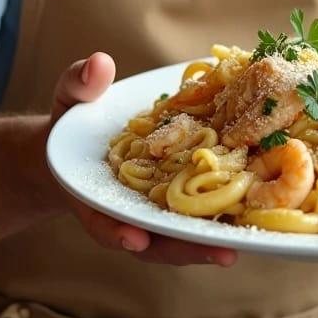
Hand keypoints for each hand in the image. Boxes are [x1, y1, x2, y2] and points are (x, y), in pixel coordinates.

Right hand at [48, 52, 237, 266]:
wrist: (82, 136)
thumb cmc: (73, 116)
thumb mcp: (72, 95)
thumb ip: (81, 83)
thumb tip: (101, 64)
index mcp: (92, 192)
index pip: (101, 219)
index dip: (116, 231)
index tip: (134, 239)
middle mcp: (123, 209)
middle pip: (150, 238)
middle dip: (182, 247)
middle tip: (219, 253)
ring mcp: (149, 207)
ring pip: (175, 233)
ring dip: (205, 241)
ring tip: (238, 245)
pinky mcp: (173, 196)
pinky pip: (193, 212)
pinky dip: (215, 218)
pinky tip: (245, 219)